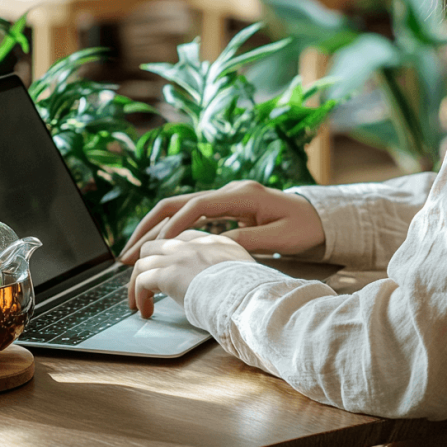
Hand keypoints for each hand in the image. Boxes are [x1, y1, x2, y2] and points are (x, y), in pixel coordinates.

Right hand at [119, 181, 324, 264]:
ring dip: (151, 231)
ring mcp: (222, 199)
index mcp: (241, 195)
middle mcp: (226, 192)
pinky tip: (154, 250)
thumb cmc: (304, 228)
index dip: (176, 225)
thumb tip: (216, 247)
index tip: (159, 247)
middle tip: (128, 254)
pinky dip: (166, 232)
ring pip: (175, 209)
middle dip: (148, 228)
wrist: (318, 217)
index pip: (198, 205)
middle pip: (175, 203)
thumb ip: (250, 239)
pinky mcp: (221, 209)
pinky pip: (186, 218)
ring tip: (131, 254)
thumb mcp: (282, 237)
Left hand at [128, 231, 254, 317]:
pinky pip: (142, 281)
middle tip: (144, 282)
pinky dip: (139, 296)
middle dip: (147, 262)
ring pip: (144, 261)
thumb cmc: (253, 294)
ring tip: (138, 301)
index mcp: (216, 242)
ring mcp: (179, 257)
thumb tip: (221, 288)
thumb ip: (230, 273)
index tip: (167, 269)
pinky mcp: (168, 274)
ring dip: (137, 281)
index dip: (171, 255)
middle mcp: (194, 244)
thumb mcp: (245, 275)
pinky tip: (145, 311)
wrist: (249, 296)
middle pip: (158, 245)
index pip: (184, 239)